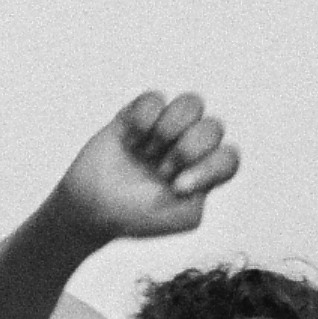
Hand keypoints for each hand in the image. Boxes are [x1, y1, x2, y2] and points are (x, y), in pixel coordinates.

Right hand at [55, 90, 239, 244]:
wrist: (89, 208)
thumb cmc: (135, 217)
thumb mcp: (178, 220)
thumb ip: (199, 202)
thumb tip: (191, 174)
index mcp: (204, 173)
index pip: (228, 158)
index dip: (209, 168)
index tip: (177, 186)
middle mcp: (190, 146)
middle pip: (213, 128)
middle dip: (188, 148)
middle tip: (161, 170)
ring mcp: (166, 127)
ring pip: (191, 104)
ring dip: (170, 127)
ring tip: (148, 150)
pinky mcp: (139, 114)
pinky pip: (155, 98)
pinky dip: (144, 118)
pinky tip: (130, 140)